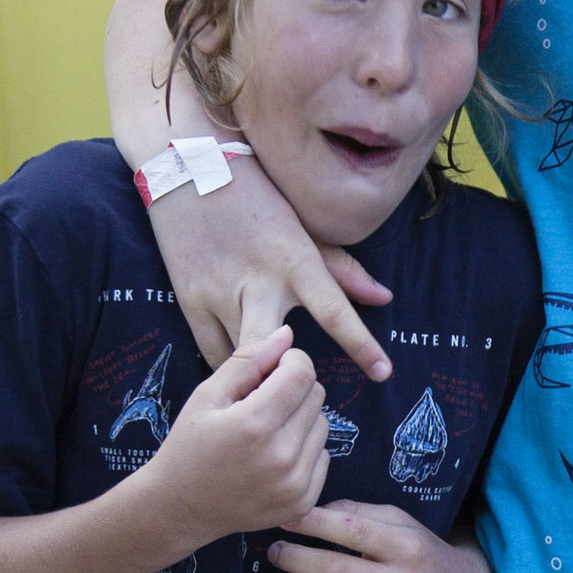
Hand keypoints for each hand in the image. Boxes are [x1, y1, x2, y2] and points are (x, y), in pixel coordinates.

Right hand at [145, 159, 395, 381]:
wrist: (188, 171)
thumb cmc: (258, 197)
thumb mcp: (304, 227)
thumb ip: (343, 268)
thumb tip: (383, 298)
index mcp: (294, 260)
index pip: (334, 310)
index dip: (362, 345)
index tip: (384, 373)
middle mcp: (257, 281)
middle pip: (271, 347)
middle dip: (286, 377)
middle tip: (304, 395)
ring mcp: (219, 293)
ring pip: (239, 358)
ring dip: (258, 380)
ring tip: (275, 401)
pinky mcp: (190, 302)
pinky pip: (212, 354)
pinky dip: (231, 372)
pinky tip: (245, 384)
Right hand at [145, 335, 330, 549]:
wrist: (179, 508)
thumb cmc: (188, 446)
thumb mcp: (207, 396)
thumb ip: (248, 362)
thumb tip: (287, 334)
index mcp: (254, 424)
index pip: (302, 373)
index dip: (290, 361)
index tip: (272, 368)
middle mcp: (281, 456)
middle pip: (316, 396)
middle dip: (294, 389)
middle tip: (261, 403)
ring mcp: (295, 484)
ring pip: (323, 425)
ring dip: (301, 419)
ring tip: (266, 431)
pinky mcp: (303, 502)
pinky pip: (323, 456)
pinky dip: (304, 450)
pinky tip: (273, 456)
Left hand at [265, 503, 496, 572]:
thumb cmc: (424, 558)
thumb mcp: (403, 525)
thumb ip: (360, 513)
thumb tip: (312, 511)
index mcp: (408, 547)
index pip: (352, 530)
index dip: (312, 523)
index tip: (285, 518)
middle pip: (332, 571)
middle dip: (294, 558)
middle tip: (276, 551)